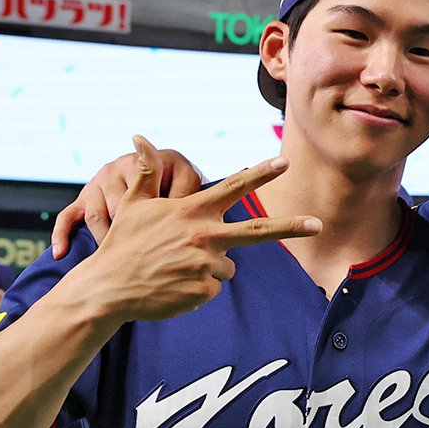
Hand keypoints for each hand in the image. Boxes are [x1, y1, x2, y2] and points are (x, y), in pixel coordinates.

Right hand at [80, 136, 319, 322]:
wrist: (109, 287)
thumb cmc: (123, 243)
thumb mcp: (132, 204)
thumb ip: (145, 172)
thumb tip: (138, 137)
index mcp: (192, 211)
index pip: (233, 187)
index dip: (260, 173)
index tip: (283, 161)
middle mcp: (205, 236)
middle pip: (259, 231)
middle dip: (292, 226)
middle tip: (319, 224)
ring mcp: (207, 264)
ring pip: (227, 265)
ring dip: (209, 266)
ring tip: (176, 267)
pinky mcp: (204, 290)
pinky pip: (212, 287)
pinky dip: (198, 287)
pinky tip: (174, 285)